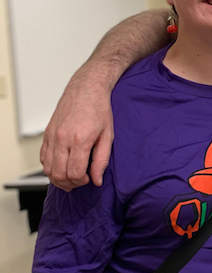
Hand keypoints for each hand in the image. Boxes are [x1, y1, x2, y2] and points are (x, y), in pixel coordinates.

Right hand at [40, 73, 113, 189]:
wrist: (86, 89)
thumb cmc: (99, 110)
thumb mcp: (108, 136)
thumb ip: (102, 160)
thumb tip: (97, 179)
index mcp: (80, 139)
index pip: (75, 172)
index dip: (82, 181)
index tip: (89, 178)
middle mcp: (62, 138)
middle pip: (58, 173)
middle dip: (70, 183)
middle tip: (81, 180)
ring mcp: (52, 136)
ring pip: (47, 168)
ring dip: (58, 178)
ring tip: (71, 177)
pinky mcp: (47, 134)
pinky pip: (43, 158)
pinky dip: (50, 167)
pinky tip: (62, 166)